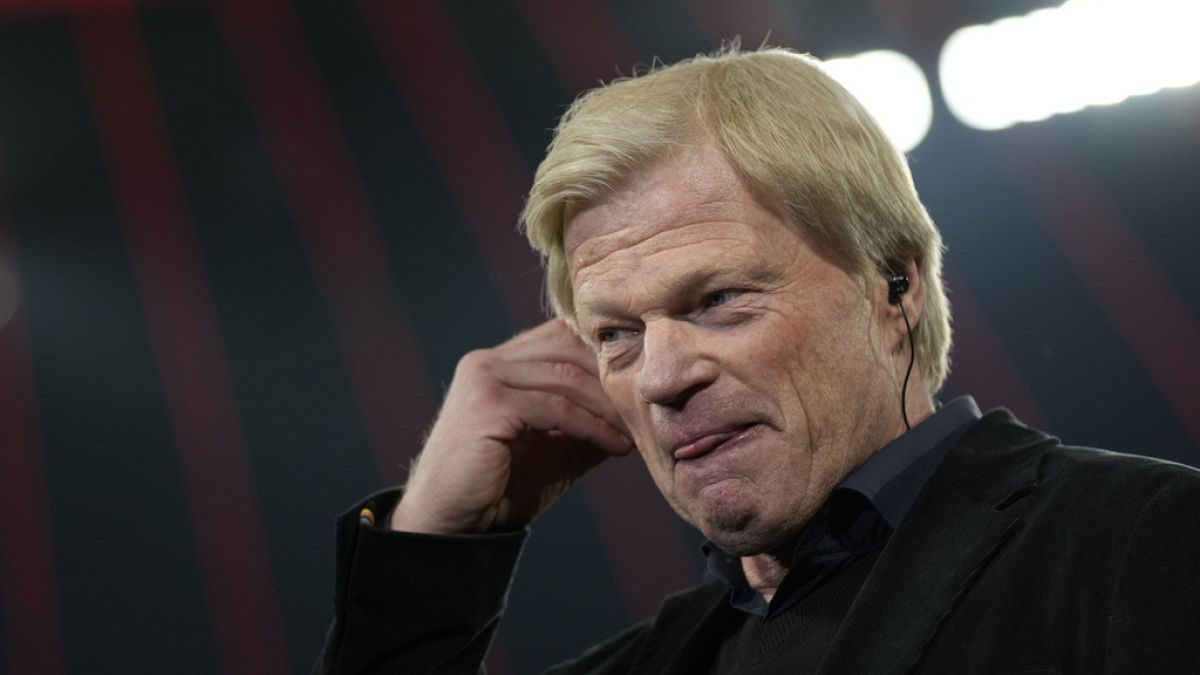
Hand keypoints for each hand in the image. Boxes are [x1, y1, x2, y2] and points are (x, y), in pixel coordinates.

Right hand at [390, 319, 633, 533]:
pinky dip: (593, 427)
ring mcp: (484, 379)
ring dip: (608, 408)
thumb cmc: (500, 488)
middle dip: (611, 382)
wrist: (451, 525)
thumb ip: (588, 422)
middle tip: (644, 412)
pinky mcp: (487, 405)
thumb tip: (636, 410)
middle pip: (568, 350)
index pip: (563, 338)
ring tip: (633, 434)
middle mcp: (487, 361)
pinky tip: (615, 447)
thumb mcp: (555, 448)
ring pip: (566, 378)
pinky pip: (556, 408)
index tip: (638, 391)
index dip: (604, 359)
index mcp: (500, 363)